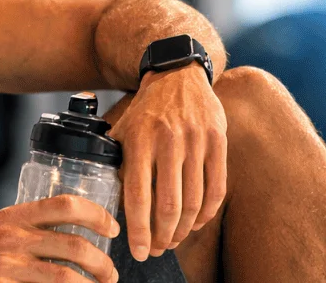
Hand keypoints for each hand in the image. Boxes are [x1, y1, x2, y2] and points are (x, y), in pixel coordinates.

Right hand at [0, 194, 120, 282]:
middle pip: (74, 245)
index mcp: (14, 215)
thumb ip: (29, 226)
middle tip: (110, 274)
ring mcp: (6, 265)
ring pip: (66, 275)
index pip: (65, 204)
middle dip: (102, 263)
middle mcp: (11, 237)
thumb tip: (75, 229)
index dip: (96, 215)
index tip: (112, 228)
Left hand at [108, 65, 226, 260]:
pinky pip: (216, 188)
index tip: (139, 251)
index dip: (139, 230)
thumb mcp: (123, 129)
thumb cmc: (147, 109)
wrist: (178, 73)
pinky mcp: (218, 141)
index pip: (138, 196)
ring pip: (194, 201)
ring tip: (175, 239)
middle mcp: (168, 141)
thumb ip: (116, 162)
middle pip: (169, 205)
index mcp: (139, 140)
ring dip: (185, 229)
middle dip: (163, 236)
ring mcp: (196, 141)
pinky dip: (207, 213)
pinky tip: (197, 223)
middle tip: (158, 249)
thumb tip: (108, 199)